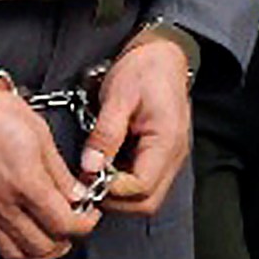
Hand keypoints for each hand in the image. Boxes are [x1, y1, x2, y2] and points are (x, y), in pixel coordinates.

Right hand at [0, 70, 97, 258]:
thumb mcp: (39, 133)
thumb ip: (60, 173)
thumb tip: (77, 196)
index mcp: (25, 181)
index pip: (64, 224)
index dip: (85, 224)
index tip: (89, 215)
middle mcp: (3, 203)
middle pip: (44, 247)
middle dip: (66, 240)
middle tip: (72, 224)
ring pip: (18, 254)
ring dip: (40, 250)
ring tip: (50, 235)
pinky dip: (13, 246)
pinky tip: (21, 231)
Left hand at [81, 35, 190, 215]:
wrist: (163, 56)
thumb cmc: (145, 70)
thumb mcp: (120, 95)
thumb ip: (106, 132)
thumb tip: (91, 166)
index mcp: (166, 142)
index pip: (142, 187)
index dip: (113, 189)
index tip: (88, 177)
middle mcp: (172, 157)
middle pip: (146, 202)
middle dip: (114, 199)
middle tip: (86, 182)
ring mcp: (167, 159)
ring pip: (144, 196)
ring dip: (117, 192)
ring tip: (91, 173)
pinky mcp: (158, 156)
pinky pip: (142, 181)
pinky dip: (121, 181)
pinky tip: (102, 166)